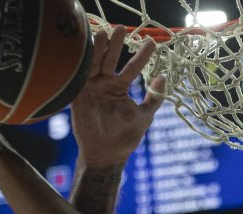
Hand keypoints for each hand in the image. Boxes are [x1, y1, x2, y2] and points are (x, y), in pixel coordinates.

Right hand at [72, 27, 165, 166]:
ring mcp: (91, 88)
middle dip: (116, 45)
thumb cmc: (125, 138)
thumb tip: (164, 77)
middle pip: (110, 59)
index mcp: (120, 88)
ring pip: (94, 63)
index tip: (152, 44)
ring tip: (105, 33)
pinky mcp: (78, 95)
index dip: (141, 56)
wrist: (105, 155)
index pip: (132, 67)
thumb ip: (153, 98)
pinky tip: (86, 51)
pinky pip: (79, 76)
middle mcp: (105, 84)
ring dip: (99, 48)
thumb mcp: (144, 117)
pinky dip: (82, 64)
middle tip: (121, 29)